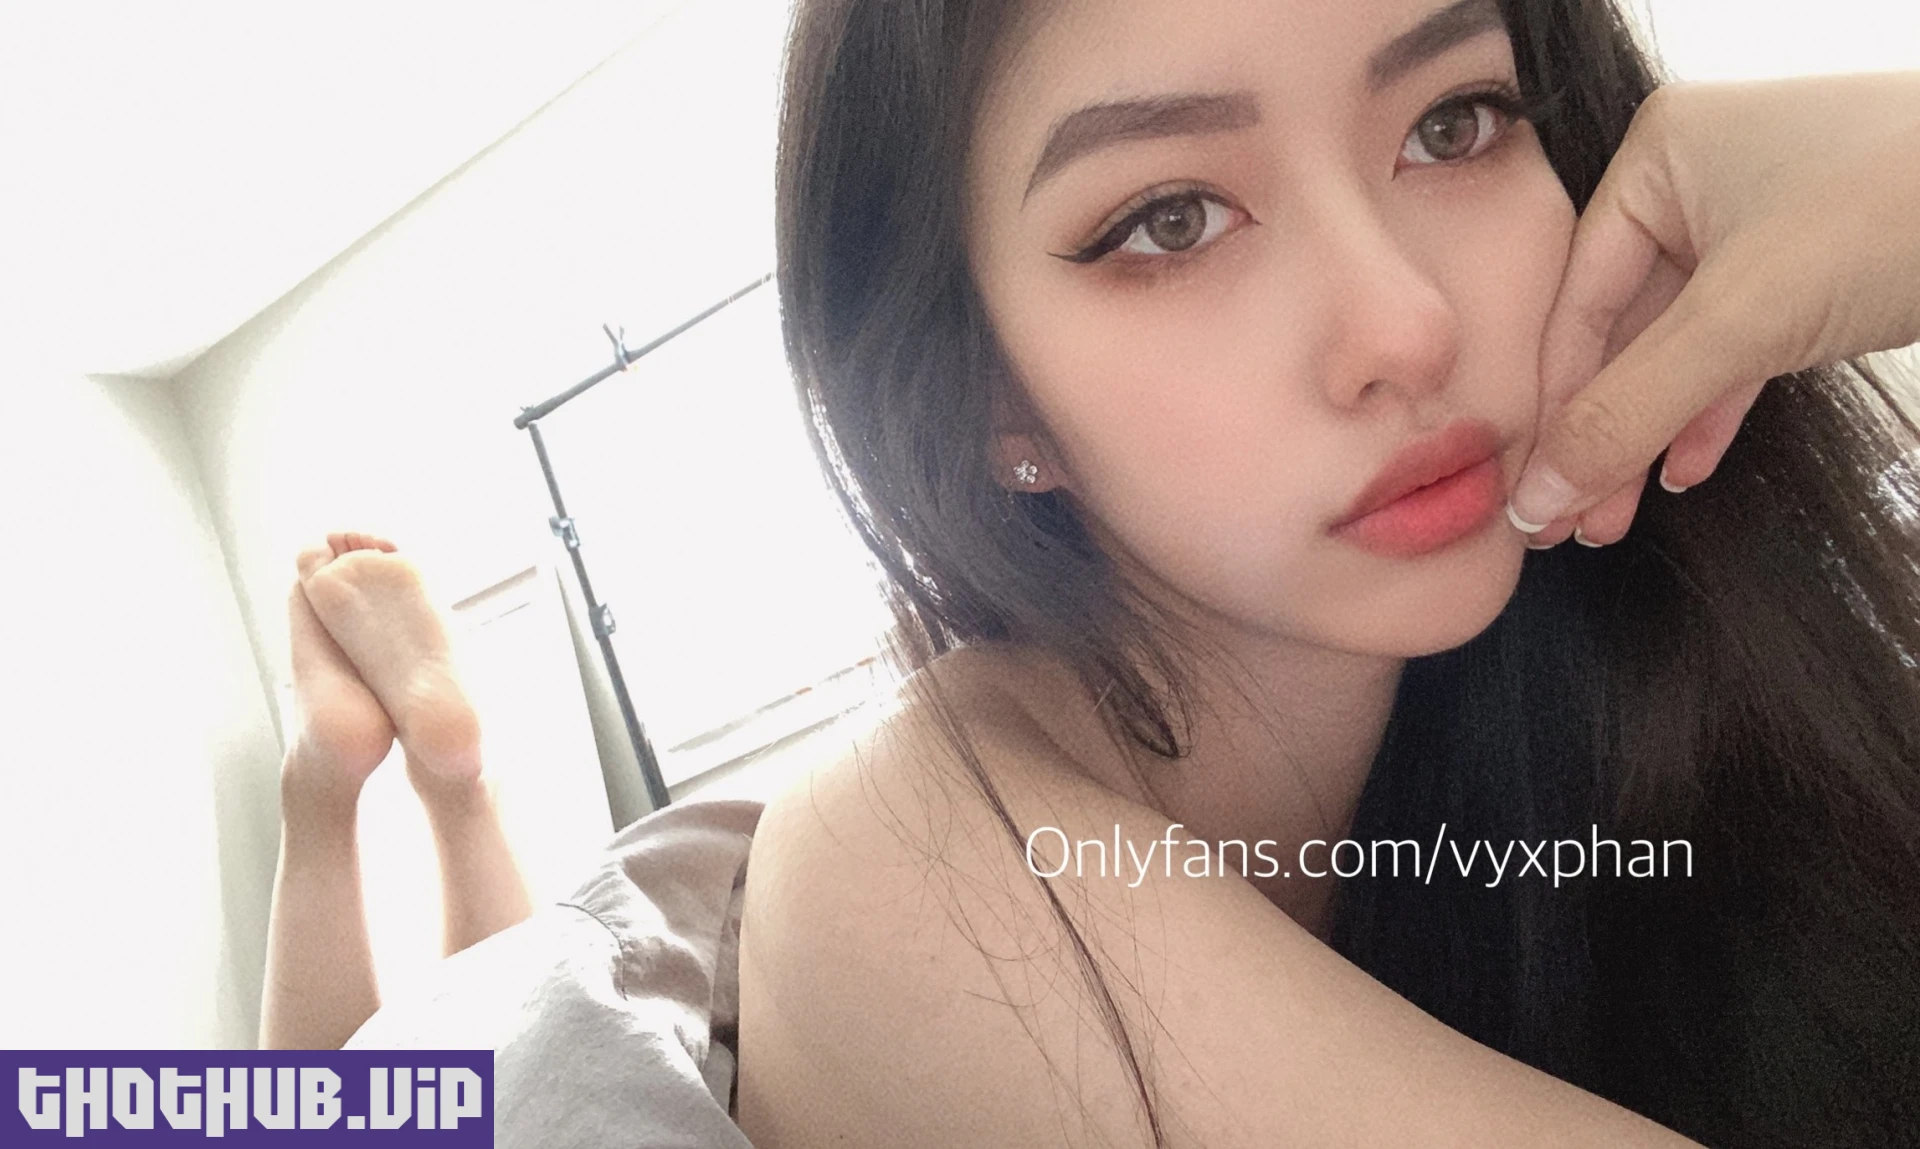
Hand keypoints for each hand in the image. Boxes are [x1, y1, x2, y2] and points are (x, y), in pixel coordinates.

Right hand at [1509, 71, 1919, 545]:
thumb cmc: (1900, 206)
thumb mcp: (1742, 320)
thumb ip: (1631, 412)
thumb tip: (1540, 495)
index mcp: (1658, 155)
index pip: (1577, 300)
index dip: (1556, 404)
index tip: (1535, 491)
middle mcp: (1698, 180)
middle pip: (1622, 329)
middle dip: (1602, 431)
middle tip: (1572, 519)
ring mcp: (1758, 222)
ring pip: (1679, 346)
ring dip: (1650, 434)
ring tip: (1616, 517)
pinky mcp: (1810, 266)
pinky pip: (1737, 346)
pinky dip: (1711, 408)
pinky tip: (1688, 468)